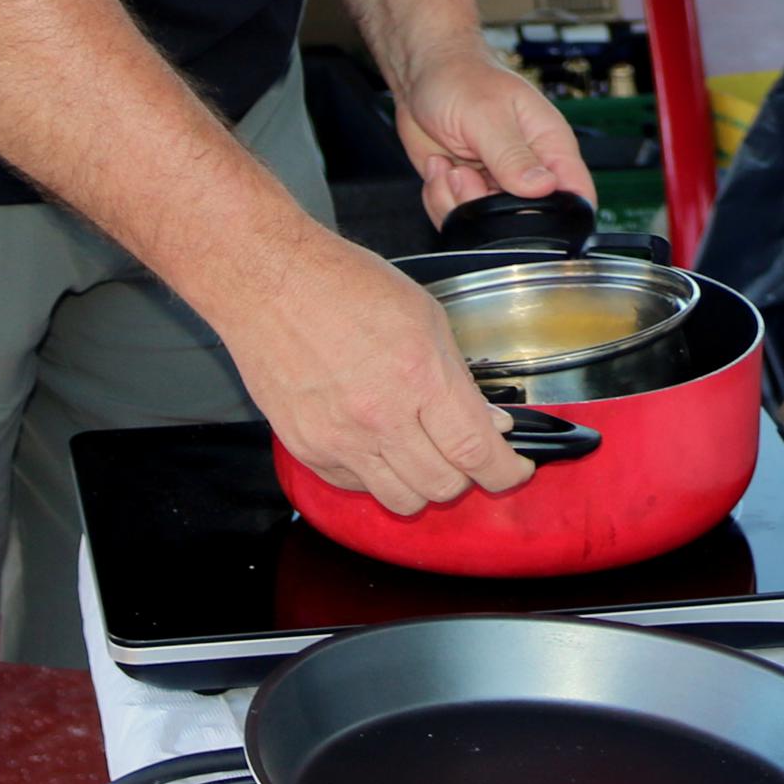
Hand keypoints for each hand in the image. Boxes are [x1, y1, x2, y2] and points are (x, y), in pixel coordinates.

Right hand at [219, 224, 533, 514]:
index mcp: (419, 376)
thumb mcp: (425, 316)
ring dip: (423, 484)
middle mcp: (380, 417)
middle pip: (442, 486)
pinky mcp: (308, 448)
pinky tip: (380, 444)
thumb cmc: (344, 285)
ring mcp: (340, 439)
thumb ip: (459, 377)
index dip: (505, 472)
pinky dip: (377, 476)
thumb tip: (488, 422)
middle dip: (467, 476)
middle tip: (466, 452)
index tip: (514, 469)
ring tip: (424, 454)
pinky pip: (356, 487)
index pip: (476, 452)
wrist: (269, 282)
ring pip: (401, 500)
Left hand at [393, 45, 592, 224]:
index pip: (576, 194)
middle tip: (464, 175)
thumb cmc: (460, 77)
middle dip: (487, 209)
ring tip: (449, 167)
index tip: (519, 210)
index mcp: (550, 144)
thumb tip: (543, 187)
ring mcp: (496, 182)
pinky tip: (439, 168)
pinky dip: (439, 200)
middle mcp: (527, 168)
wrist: (422, 73)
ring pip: (487, 225)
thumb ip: (512, 155)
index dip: (560, 216)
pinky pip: (457, 217)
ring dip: (456, 202)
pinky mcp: (467, 189)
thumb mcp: (486, 114)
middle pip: (525, 219)